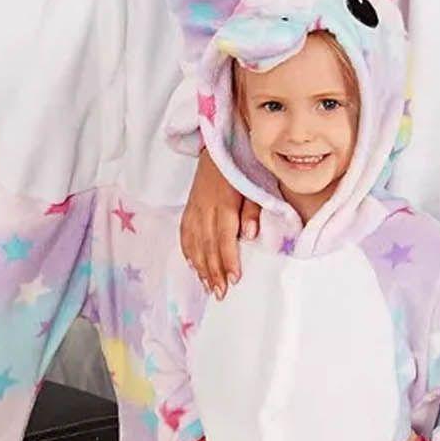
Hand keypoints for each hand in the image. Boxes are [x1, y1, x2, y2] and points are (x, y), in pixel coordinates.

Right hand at [181, 150, 259, 297]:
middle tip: (220, 293)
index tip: (233, 279)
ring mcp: (194, 208)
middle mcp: (205, 207)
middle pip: (208, 244)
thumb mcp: (254, 183)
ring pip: (194, 242)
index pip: (224, 237)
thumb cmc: (241, 166)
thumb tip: (250, 235)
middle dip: (213, 271)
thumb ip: (252, 209)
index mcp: (223, 203)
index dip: (228, 259)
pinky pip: (184, 233)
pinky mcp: (188, 207)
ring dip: (200, 266)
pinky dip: (188, 251)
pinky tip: (193, 266)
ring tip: (207, 287)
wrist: (217, 147)